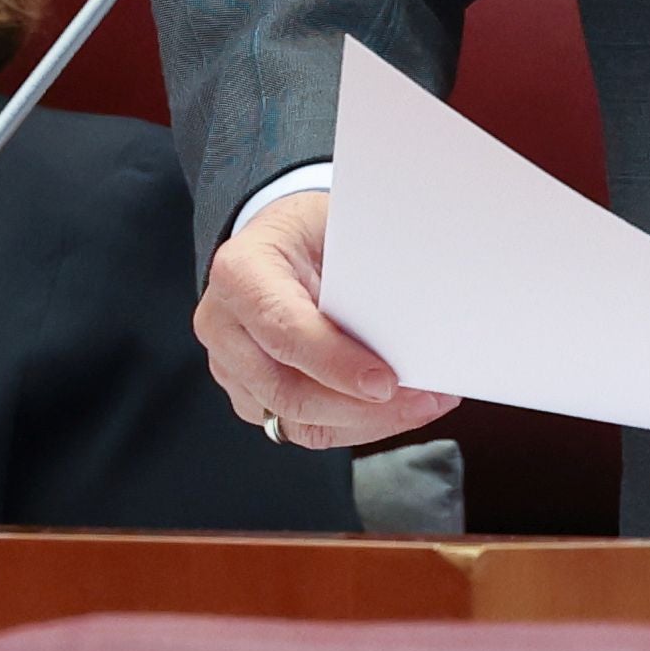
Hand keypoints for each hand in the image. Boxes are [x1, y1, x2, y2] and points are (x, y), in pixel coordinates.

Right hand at [193, 191, 462, 448]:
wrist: (278, 241)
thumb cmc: (309, 229)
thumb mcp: (336, 222)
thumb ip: (365, 263)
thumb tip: (422, 308)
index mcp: (240, 273)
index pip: (284, 330)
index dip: (335, 362)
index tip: (386, 382)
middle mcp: (224, 326)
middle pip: (288, 390)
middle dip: (361, 406)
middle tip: (425, 399)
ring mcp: (232, 367)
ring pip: (297, 420)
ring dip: (367, 421)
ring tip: (424, 405)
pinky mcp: (252, 396)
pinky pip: (304, 428)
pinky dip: (356, 424)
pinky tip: (397, 410)